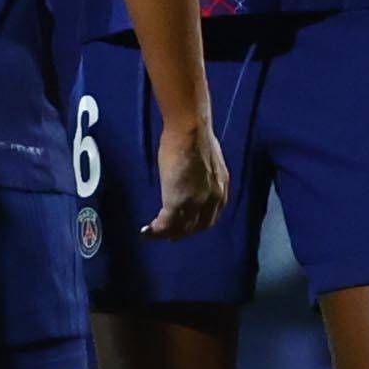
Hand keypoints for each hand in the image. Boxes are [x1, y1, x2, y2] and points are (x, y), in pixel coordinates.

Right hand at [149, 108, 226, 244]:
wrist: (190, 132)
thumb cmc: (196, 138)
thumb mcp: (208, 162)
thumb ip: (203, 176)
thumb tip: (192, 176)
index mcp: (221, 189)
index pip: (211, 216)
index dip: (197, 224)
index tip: (186, 225)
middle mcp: (213, 200)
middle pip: (198, 226)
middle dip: (184, 233)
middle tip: (170, 236)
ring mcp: (195, 203)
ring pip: (181, 228)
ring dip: (167, 234)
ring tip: (155, 235)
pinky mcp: (177, 202)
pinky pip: (165, 223)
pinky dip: (156, 231)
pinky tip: (147, 231)